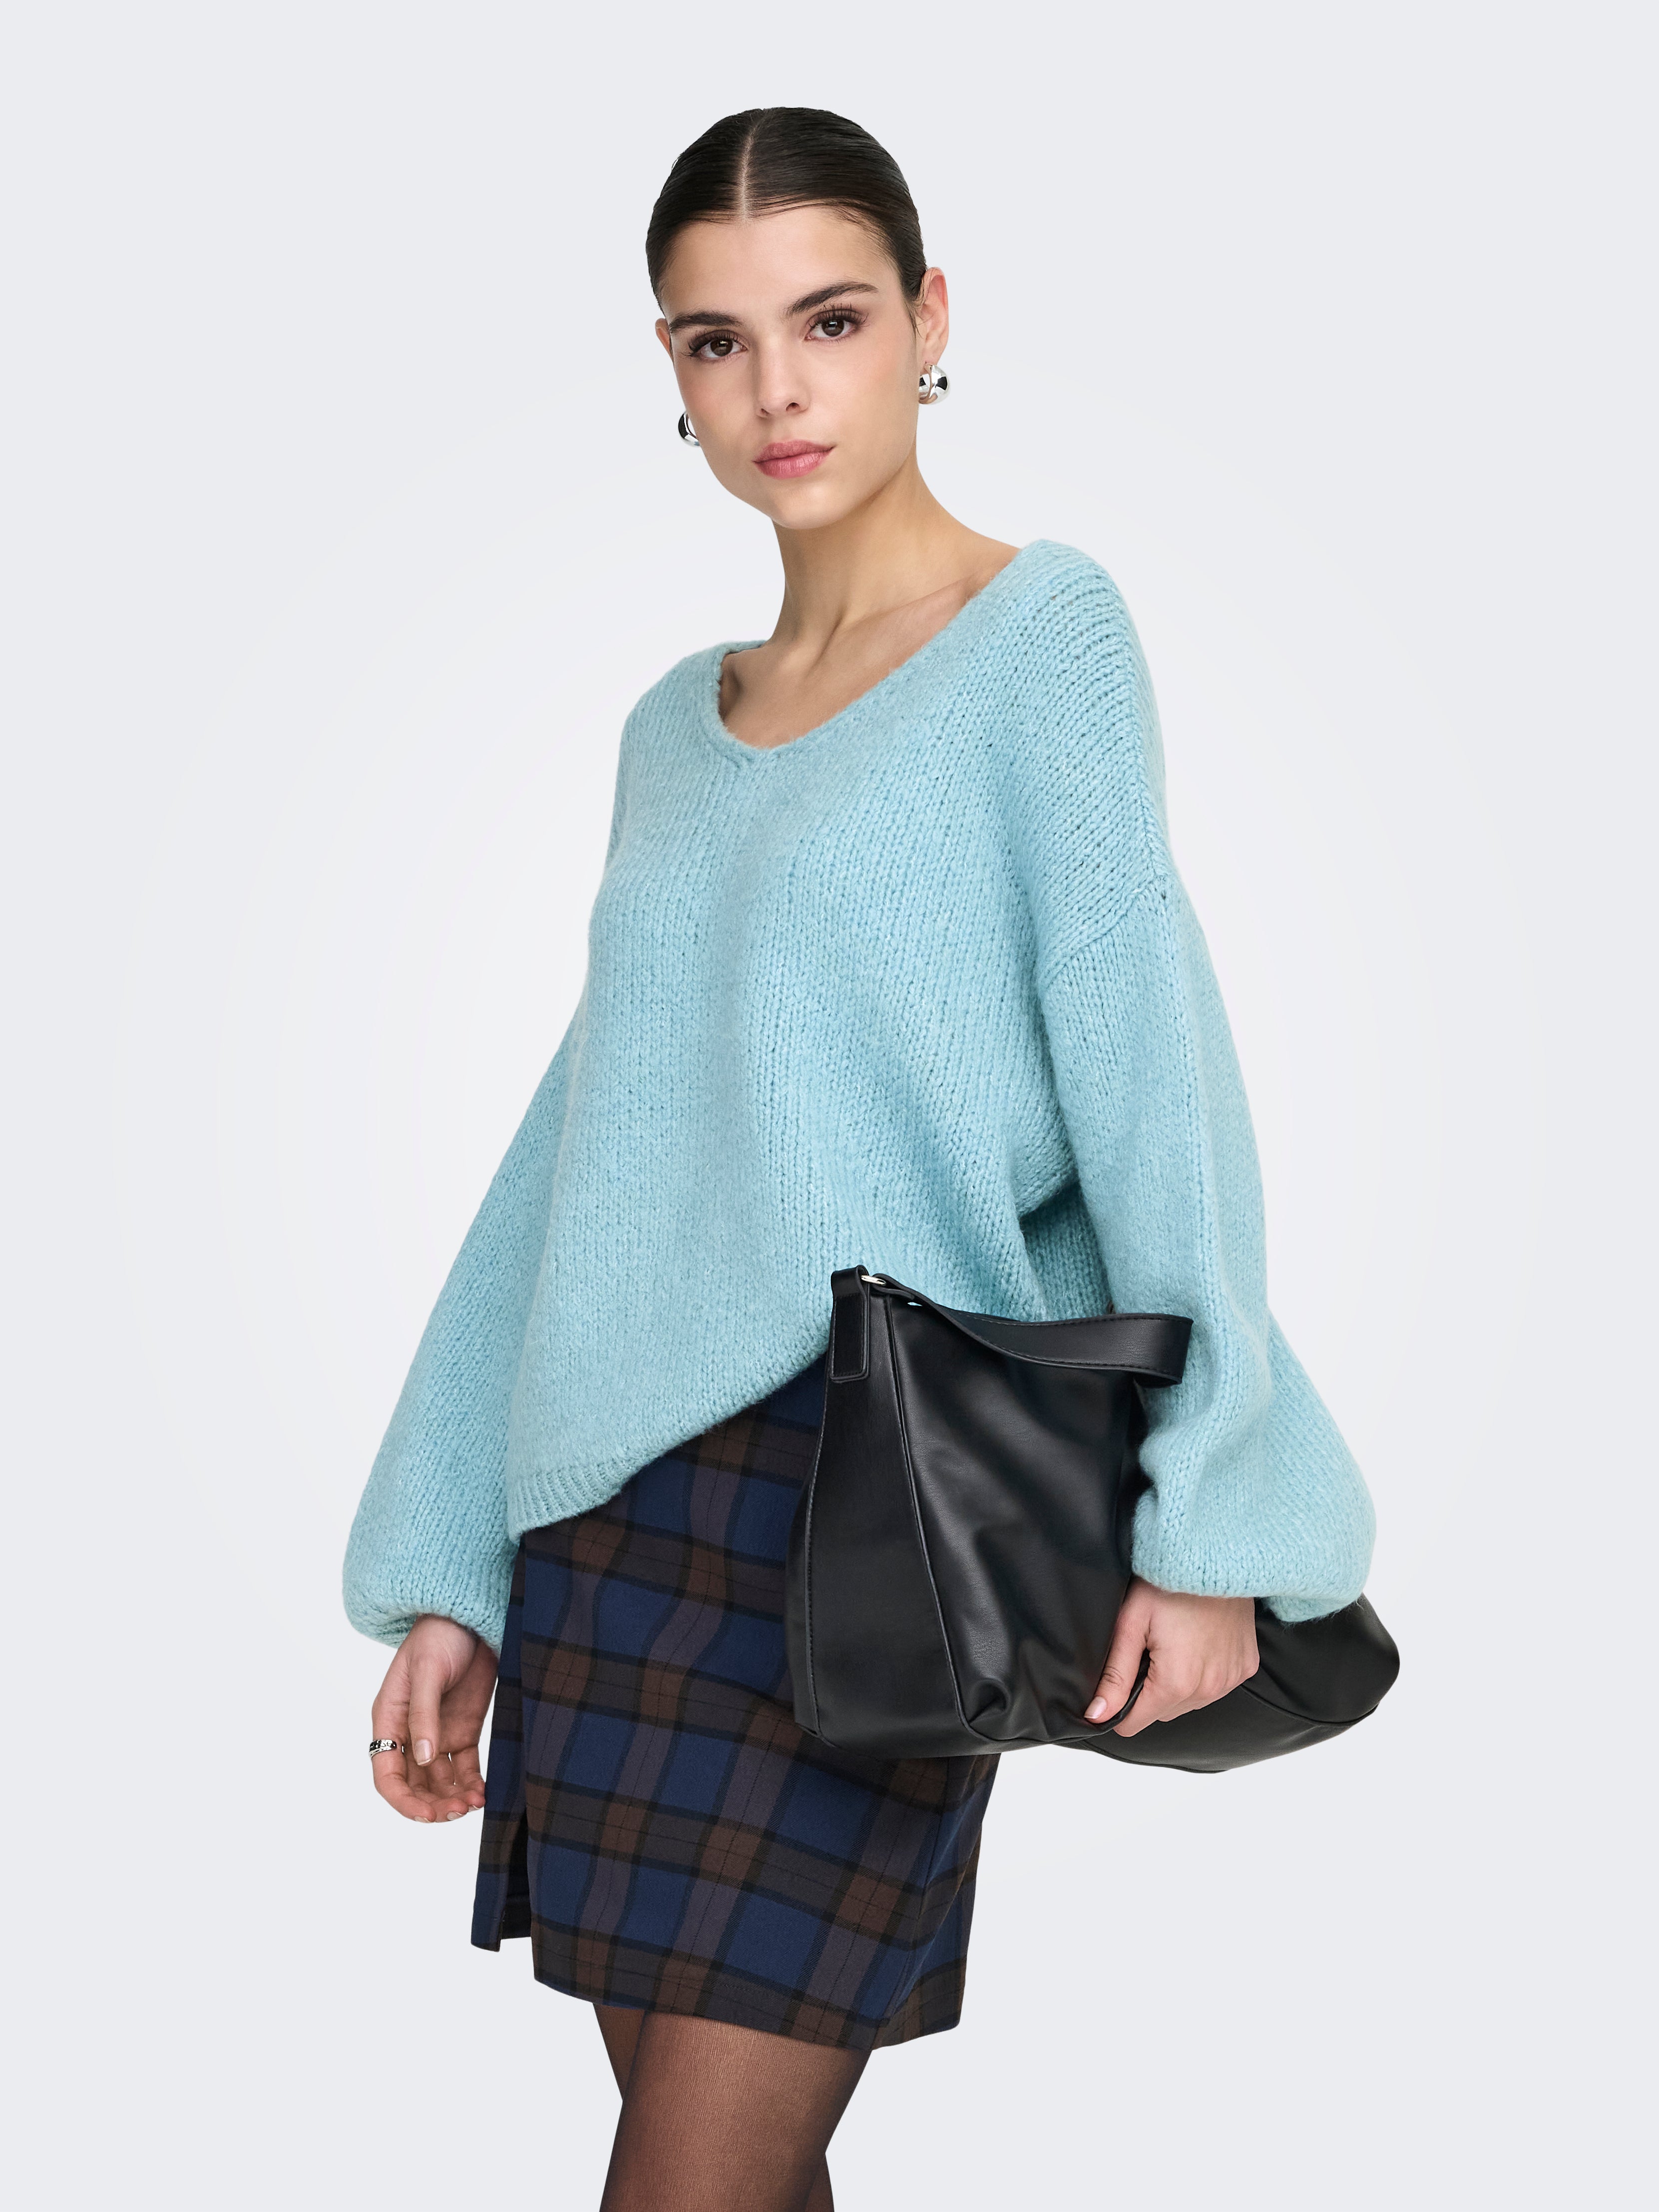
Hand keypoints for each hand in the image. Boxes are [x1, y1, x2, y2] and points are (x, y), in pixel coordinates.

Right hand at [370, 1614, 497, 1822]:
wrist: (470, 1618)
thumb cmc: (438, 1637)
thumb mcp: (427, 1672)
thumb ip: (424, 1715)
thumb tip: (424, 1757)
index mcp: (389, 1721)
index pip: (387, 1774)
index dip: (403, 1800)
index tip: (427, 1814)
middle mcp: (410, 1734)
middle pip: (414, 1785)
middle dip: (433, 1805)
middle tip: (458, 1810)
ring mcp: (437, 1735)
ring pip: (439, 1783)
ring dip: (453, 1798)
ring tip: (474, 1803)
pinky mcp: (463, 1732)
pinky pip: (463, 1769)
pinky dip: (471, 1784)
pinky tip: (483, 1793)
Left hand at [1085, 1580, 1257, 1735]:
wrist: (1216, 1555)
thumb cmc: (1169, 1583)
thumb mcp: (1131, 1624)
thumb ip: (1115, 1675)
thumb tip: (1097, 1715)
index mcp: (1177, 1683)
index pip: (1135, 1724)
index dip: (1118, 1708)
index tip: (1117, 1680)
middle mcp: (1209, 1689)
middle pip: (1161, 1713)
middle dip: (1147, 1691)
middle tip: (1147, 1648)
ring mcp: (1231, 1680)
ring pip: (1188, 1703)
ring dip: (1175, 1685)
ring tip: (1172, 1643)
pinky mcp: (1246, 1667)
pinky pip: (1214, 1687)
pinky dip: (1202, 1674)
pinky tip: (1195, 1643)